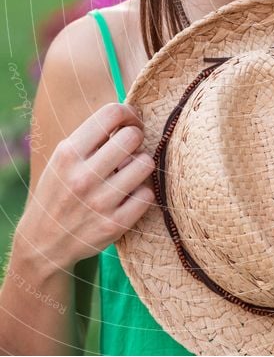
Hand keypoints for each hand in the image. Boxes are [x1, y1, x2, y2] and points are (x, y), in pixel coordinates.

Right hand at [19, 103, 154, 271]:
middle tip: (130, 148)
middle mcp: (83, 177)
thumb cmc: (60, 190)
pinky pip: (148, 194)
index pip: (111, 113)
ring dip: (141, 165)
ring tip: (129, 172)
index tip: (129, 122)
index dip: (128, 113)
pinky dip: (142, 193)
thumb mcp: (64, 158)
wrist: (43, 243)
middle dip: (136, 138)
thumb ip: (92, 137)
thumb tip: (130, 114)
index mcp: (69, 154)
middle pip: (133, 136)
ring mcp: (100, 202)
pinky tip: (129, 195)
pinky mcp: (114, 224)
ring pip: (145, 163)